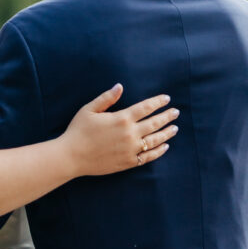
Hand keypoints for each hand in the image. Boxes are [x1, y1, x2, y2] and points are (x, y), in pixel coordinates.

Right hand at [63, 85, 178, 175]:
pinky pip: (149, 156)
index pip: (146, 108)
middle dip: (167, 116)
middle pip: (155, 123)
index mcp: (122, 118)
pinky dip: (159, 151)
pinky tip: (164, 146)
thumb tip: (120, 86)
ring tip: (174, 128)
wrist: (72, 156)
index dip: (158, 102)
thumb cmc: (78, 130)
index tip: (167, 99)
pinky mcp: (128, 162)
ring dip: (167, 133)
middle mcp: (130, 134)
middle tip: (176, 112)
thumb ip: (107, 98)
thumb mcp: (90, 109)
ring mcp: (131, 149)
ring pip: (155, 140)